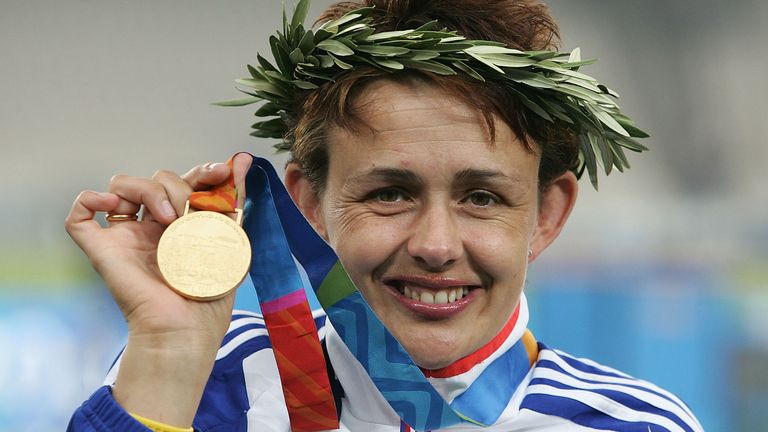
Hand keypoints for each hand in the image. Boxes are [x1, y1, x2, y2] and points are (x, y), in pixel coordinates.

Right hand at [65, 153, 252, 425]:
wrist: (186, 327)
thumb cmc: (209, 294)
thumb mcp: (230, 239)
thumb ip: (234, 199)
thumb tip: (243, 159)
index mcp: (181, 225)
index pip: (184, 183)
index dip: (199, 172)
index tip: (219, 173)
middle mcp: (151, 227)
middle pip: (156, 179)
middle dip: (178, 186)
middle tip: (190, 214)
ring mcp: (125, 235)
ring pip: (122, 185)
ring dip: (146, 189)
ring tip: (165, 218)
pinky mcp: (102, 248)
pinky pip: (80, 214)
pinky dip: (91, 199)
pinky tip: (114, 207)